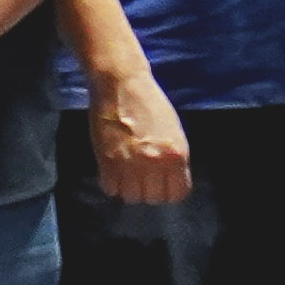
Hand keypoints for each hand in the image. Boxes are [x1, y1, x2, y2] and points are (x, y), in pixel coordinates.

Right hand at [88, 70, 196, 205]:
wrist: (121, 85)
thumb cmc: (150, 104)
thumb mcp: (174, 132)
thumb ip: (173, 158)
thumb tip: (170, 181)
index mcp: (177, 154)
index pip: (178, 193)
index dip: (170, 191)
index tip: (163, 185)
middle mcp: (155, 162)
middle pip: (154, 198)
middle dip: (150, 191)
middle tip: (144, 178)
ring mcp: (129, 163)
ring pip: (132, 197)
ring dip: (130, 189)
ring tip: (128, 174)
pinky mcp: (106, 161)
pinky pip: (111, 189)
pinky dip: (112, 184)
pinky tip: (115, 172)